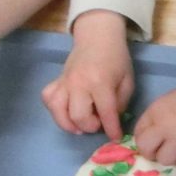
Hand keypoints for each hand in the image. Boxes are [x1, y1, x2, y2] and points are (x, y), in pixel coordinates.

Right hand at [42, 10, 134, 137]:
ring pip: (58, 110)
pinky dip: (55, 110)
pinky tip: (66, 112)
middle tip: (98, 123)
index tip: (115, 137)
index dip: (111, 129)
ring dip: (69, 123)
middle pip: (78, 116)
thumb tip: (109, 121)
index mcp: (100, 82)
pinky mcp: (57, 80)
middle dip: (90, 126)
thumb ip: (120, 103)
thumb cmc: (116, 59)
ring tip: (80, 126)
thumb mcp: (127, 81)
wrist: (98, 37)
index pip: (105, 113)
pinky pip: (48, 98)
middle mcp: (79, 83)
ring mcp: (65, 81)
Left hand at [132, 61, 175, 168]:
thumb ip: (157, 118)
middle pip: (146, 149)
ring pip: (165, 160)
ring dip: (172, 157)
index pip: (138, 133)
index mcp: (156, 110)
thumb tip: (151, 139)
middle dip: (152, 153)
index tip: (152, 143)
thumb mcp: (169, 101)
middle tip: (161, 152)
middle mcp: (164, 125)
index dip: (144, 141)